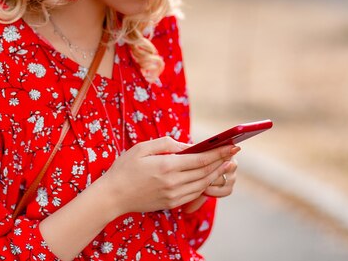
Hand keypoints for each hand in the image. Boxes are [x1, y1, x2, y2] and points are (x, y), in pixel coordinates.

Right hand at [99, 136, 237, 215]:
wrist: (113, 196)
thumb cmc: (125, 168)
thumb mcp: (142, 148)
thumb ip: (166, 144)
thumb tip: (186, 145)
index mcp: (166, 166)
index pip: (200, 159)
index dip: (218, 152)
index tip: (232, 146)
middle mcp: (173, 182)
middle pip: (205, 172)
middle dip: (222, 162)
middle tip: (234, 153)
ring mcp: (173, 195)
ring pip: (202, 184)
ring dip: (216, 174)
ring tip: (225, 164)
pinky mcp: (171, 203)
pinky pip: (194, 193)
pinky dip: (205, 184)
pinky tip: (209, 177)